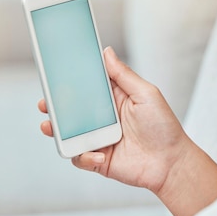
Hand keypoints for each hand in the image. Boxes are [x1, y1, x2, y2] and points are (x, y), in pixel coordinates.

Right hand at [39, 47, 189, 194]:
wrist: (171, 163)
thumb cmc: (164, 127)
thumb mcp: (146, 94)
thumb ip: (124, 75)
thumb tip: (106, 52)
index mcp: (113, 99)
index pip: (86, 87)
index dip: (69, 82)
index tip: (54, 75)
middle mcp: (103, 119)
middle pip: (72, 111)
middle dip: (55, 107)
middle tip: (45, 103)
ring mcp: (99, 140)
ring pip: (70, 134)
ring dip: (57, 131)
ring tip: (50, 126)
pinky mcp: (99, 160)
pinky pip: (80, 158)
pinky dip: (84, 157)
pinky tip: (99, 156)